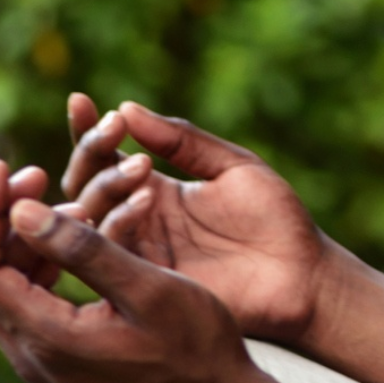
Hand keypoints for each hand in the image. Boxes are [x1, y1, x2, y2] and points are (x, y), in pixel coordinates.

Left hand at [0, 159, 255, 382]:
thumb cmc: (197, 353)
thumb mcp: (149, 291)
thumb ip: (85, 251)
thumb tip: (23, 211)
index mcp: (47, 338)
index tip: (6, 165)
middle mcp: (31, 355)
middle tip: (32, 174)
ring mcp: (43, 361)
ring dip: (17, 239)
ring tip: (65, 201)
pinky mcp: (60, 359)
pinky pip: (25, 302)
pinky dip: (36, 262)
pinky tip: (74, 236)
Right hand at [56, 94, 332, 344]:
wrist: (303, 274)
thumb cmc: (274, 219)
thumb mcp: (231, 166)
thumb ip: (182, 141)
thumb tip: (128, 107)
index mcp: (153, 191)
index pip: (104, 159)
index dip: (87, 130)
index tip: (80, 99)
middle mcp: (138, 222)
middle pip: (86, 186)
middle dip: (92, 153)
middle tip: (113, 129)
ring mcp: (140, 254)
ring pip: (92, 217)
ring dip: (105, 185)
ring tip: (141, 164)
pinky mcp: (147, 283)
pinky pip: (115, 253)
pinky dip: (120, 222)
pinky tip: (146, 197)